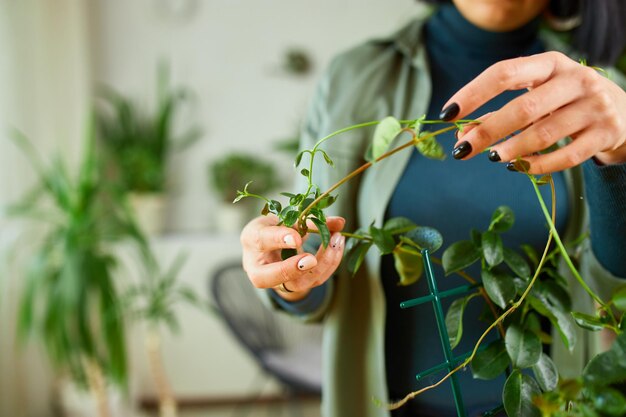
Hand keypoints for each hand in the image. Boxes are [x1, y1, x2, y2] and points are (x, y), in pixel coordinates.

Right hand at [240, 214, 345, 300]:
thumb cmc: (276, 228)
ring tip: (337, 239)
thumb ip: (309, 219)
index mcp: (251, 240)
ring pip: (297, 283)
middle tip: (311, 260)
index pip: (262, 241)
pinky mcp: (294, 286)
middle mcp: (257, 266)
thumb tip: (340, 222)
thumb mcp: (286, 217)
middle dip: (291, 269)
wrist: (271, 247)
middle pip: (268, 277)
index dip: (280, 239)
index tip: (297, 238)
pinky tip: (338, 247)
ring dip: (322, 264)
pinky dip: (329, 264)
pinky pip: (313, 281)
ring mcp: (275, 281)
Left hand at [444, 51, 625, 173]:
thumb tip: (463, 136)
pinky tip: (519, 167)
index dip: (474, 93)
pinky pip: (565, 157)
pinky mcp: (605, 134)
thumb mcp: (537, 97)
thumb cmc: (565, 102)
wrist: (623, 111)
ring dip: (511, 149)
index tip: (449, 113)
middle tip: (462, 149)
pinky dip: (537, 165)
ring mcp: (594, 107)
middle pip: (524, 107)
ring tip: (493, 157)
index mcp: (551, 63)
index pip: (505, 72)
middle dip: (488, 131)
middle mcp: (576, 80)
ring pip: (544, 134)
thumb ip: (500, 114)